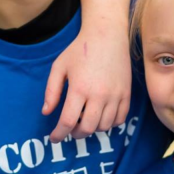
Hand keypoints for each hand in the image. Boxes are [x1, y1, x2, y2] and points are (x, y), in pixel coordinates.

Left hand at [43, 24, 131, 142]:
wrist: (107, 35)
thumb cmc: (80, 50)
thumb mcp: (59, 66)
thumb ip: (51, 91)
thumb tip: (46, 112)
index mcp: (80, 88)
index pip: (68, 121)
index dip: (59, 134)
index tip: (53, 138)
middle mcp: (99, 95)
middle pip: (87, 129)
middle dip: (75, 134)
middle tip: (69, 129)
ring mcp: (116, 95)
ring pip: (104, 127)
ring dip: (92, 129)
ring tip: (83, 120)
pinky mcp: (127, 94)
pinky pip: (119, 119)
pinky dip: (108, 124)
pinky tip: (99, 116)